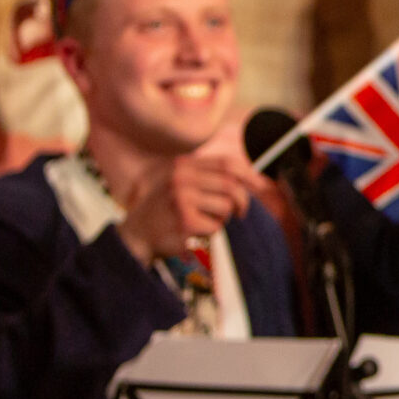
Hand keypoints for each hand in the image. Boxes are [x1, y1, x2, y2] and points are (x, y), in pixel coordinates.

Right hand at [117, 153, 265, 265]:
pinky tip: (193, 231)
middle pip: (231, 186)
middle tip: (240, 213)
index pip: (226, 164)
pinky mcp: (184, 221)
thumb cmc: (165, 209)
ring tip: (203, 220)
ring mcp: (181, 199)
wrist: (135, 234)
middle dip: (242, 201)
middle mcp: (181, 178)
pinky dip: (210, 232)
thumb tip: (253, 179)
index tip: (262, 185)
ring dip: (221, 218)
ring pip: (226, 207)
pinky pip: (215, 226)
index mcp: (183, 165)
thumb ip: (210, 178)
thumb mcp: (183, 184)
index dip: (249, 174)